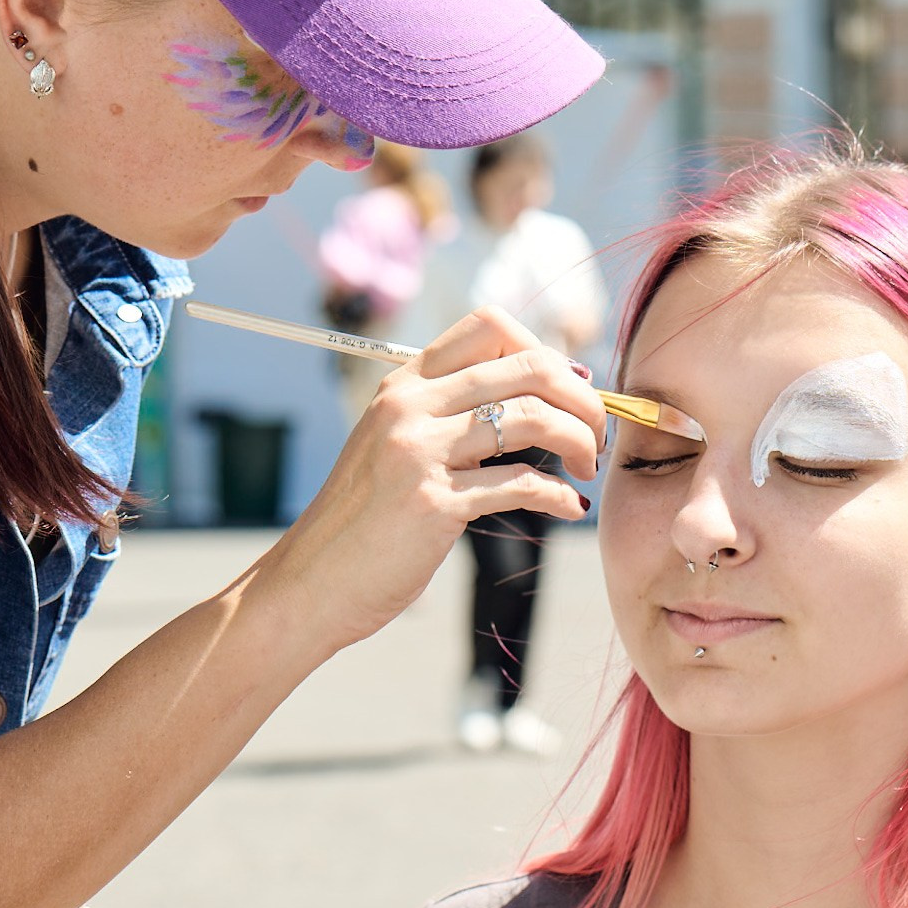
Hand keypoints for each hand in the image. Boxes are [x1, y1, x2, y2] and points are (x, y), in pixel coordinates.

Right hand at [252, 306, 605, 653]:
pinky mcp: (432, 503)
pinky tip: (568, 509)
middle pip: (529, 366)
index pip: (491, 325)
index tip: (568, 391)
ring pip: (532, 418)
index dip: (545, 350)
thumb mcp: (397, 446)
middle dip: (582, 398)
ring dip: (579, 441)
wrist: (311, 582)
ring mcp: (418, 452)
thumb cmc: (366, 520)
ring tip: (586, 469)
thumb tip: (545, 395)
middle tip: (595, 435)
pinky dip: (558, 496)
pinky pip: (521, 484)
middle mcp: (409, 405)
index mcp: (404, 383)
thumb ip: (452, 416)